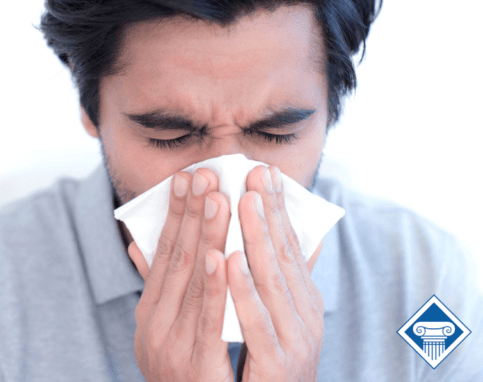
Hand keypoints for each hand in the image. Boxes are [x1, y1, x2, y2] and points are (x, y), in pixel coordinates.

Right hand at [127, 168, 234, 380]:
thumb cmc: (189, 376)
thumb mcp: (167, 330)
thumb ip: (160, 288)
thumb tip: (139, 246)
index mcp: (150, 312)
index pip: (163, 254)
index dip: (176, 215)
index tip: (187, 178)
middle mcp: (154, 325)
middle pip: (177, 260)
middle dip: (192, 214)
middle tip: (205, 174)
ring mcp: (171, 345)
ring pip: (192, 282)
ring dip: (206, 237)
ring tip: (218, 199)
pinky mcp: (193, 366)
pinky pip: (208, 320)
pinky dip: (216, 286)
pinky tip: (225, 255)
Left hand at [226, 165, 324, 380]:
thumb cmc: (266, 363)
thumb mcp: (270, 316)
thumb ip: (263, 280)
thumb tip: (269, 240)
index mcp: (302, 301)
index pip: (289, 247)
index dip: (276, 209)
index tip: (263, 171)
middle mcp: (305, 316)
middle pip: (283, 256)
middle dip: (268, 212)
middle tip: (256, 173)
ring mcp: (294, 339)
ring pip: (272, 281)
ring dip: (257, 238)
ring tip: (243, 202)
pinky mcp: (277, 364)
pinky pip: (256, 321)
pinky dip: (243, 289)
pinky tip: (228, 260)